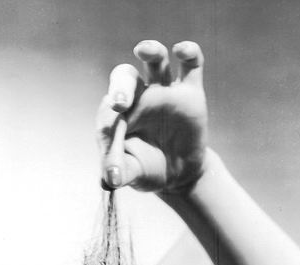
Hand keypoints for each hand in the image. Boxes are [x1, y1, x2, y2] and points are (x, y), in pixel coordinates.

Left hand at [97, 40, 207, 193]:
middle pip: (125, 77)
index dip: (108, 124)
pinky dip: (188, 52)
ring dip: (150, 51)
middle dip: (121, 86)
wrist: (178, 175)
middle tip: (120, 104)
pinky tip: (181, 50)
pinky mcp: (190, 92)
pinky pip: (191, 64)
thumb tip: (110, 180)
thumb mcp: (132, 174)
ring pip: (155, 61)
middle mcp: (139, 98)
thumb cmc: (147, 170)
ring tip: (141, 50)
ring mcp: (164, 92)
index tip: (111, 144)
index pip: (108, 111)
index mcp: (117, 115)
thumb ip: (119, 172)